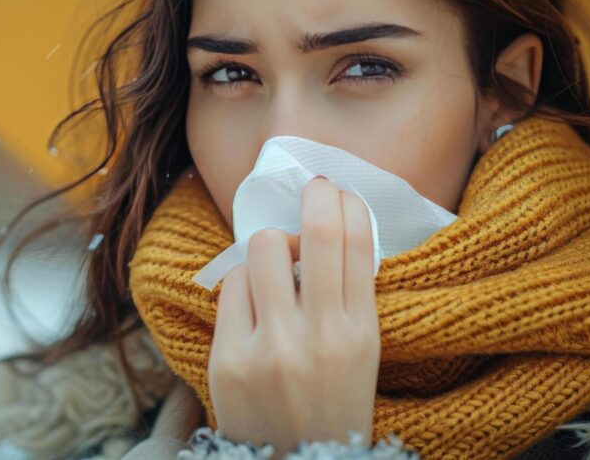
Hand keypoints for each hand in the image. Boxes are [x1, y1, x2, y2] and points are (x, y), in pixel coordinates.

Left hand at [207, 175, 379, 456]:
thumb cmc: (330, 400)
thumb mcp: (360, 352)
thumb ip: (348, 296)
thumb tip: (322, 226)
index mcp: (360, 335)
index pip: (357, 247)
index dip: (348, 205)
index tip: (339, 192)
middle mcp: (318, 339)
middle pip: (314, 235)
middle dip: (314, 199)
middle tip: (313, 190)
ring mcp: (270, 349)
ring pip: (262, 249)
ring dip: (272, 244)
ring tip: (277, 262)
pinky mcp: (228, 358)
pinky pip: (231, 286)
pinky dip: (244, 281)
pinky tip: (253, 296)